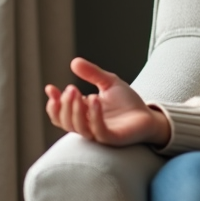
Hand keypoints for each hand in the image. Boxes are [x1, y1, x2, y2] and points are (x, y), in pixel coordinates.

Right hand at [45, 57, 169, 147]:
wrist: (149, 115)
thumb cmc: (127, 102)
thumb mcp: (109, 83)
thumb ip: (92, 74)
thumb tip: (74, 62)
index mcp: (82, 116)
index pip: (60, 114)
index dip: (53, 103)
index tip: (50, 88)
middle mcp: (87, 127)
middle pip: (66, 121)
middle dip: (65, 105)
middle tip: (71, 89)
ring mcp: (99, 135)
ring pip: (78, 128)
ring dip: (75, 110)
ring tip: (79, 93)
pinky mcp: (112, 139)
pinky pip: (98, 131)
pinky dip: (94, 116)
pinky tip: (95, 100)